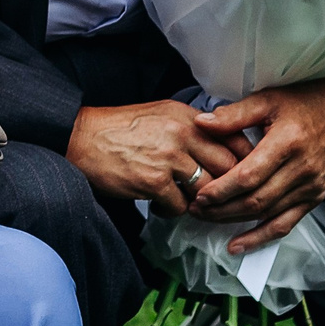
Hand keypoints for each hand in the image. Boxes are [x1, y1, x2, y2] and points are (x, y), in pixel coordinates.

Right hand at [65, 101, 242, 211]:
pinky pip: (180, 206)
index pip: (234, 139)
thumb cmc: (118, 129)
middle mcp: (182, 133)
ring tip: (186, 203)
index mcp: (186, 116)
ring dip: (199, 202)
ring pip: (207, 190)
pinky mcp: (154, 181)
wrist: (80, 138)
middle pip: (229, 166)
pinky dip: (172, 211)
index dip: (244, 161)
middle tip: (218, 198)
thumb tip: (219, 146)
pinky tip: (160, 206)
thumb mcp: (160, 115)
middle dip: (227, 187)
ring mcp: (169, 157)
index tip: (243, 175)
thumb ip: (190, 127)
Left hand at [188, 79, 324, 253]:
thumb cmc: (301, 100)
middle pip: (256, 199)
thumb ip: (234, 114)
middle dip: (222, 208)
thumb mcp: (266, 99)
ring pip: (267, 213)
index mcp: (288, 142)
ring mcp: (312, 186)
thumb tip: (201, 123)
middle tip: (195, 209)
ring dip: (235, 220)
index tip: (199, 195)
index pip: (249, 176)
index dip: (223, 189)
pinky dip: (262, 236)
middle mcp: (303, 168)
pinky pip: (287, 223)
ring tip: (207, 218)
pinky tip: (239, 244)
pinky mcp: (315, 196)